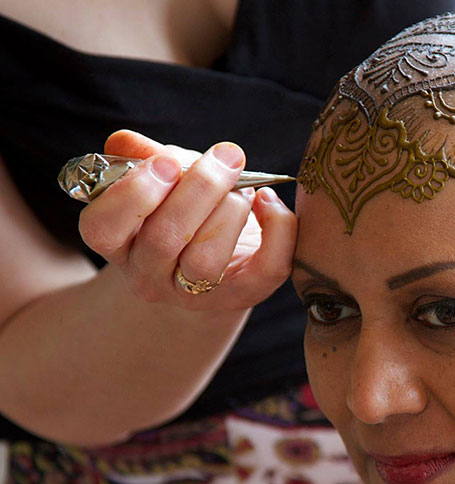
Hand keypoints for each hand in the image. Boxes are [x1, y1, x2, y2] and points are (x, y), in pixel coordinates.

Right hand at [78, 130, 296, 310]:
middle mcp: (147, 275)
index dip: (133, 193)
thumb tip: (125, 142)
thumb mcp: (163, 181)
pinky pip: (266, 269)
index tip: (168, 162)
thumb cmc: (186, 210)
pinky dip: (278, 231)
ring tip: (244, 187)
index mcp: (118, 243)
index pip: (102, 228)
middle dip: (199, 190)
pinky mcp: (242, 296)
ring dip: (231, 211)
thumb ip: (145, 158)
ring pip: (206, 260)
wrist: (221, 261)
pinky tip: (269, 201)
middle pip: (163, 239)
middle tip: (226, 157)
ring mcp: (193, 294)